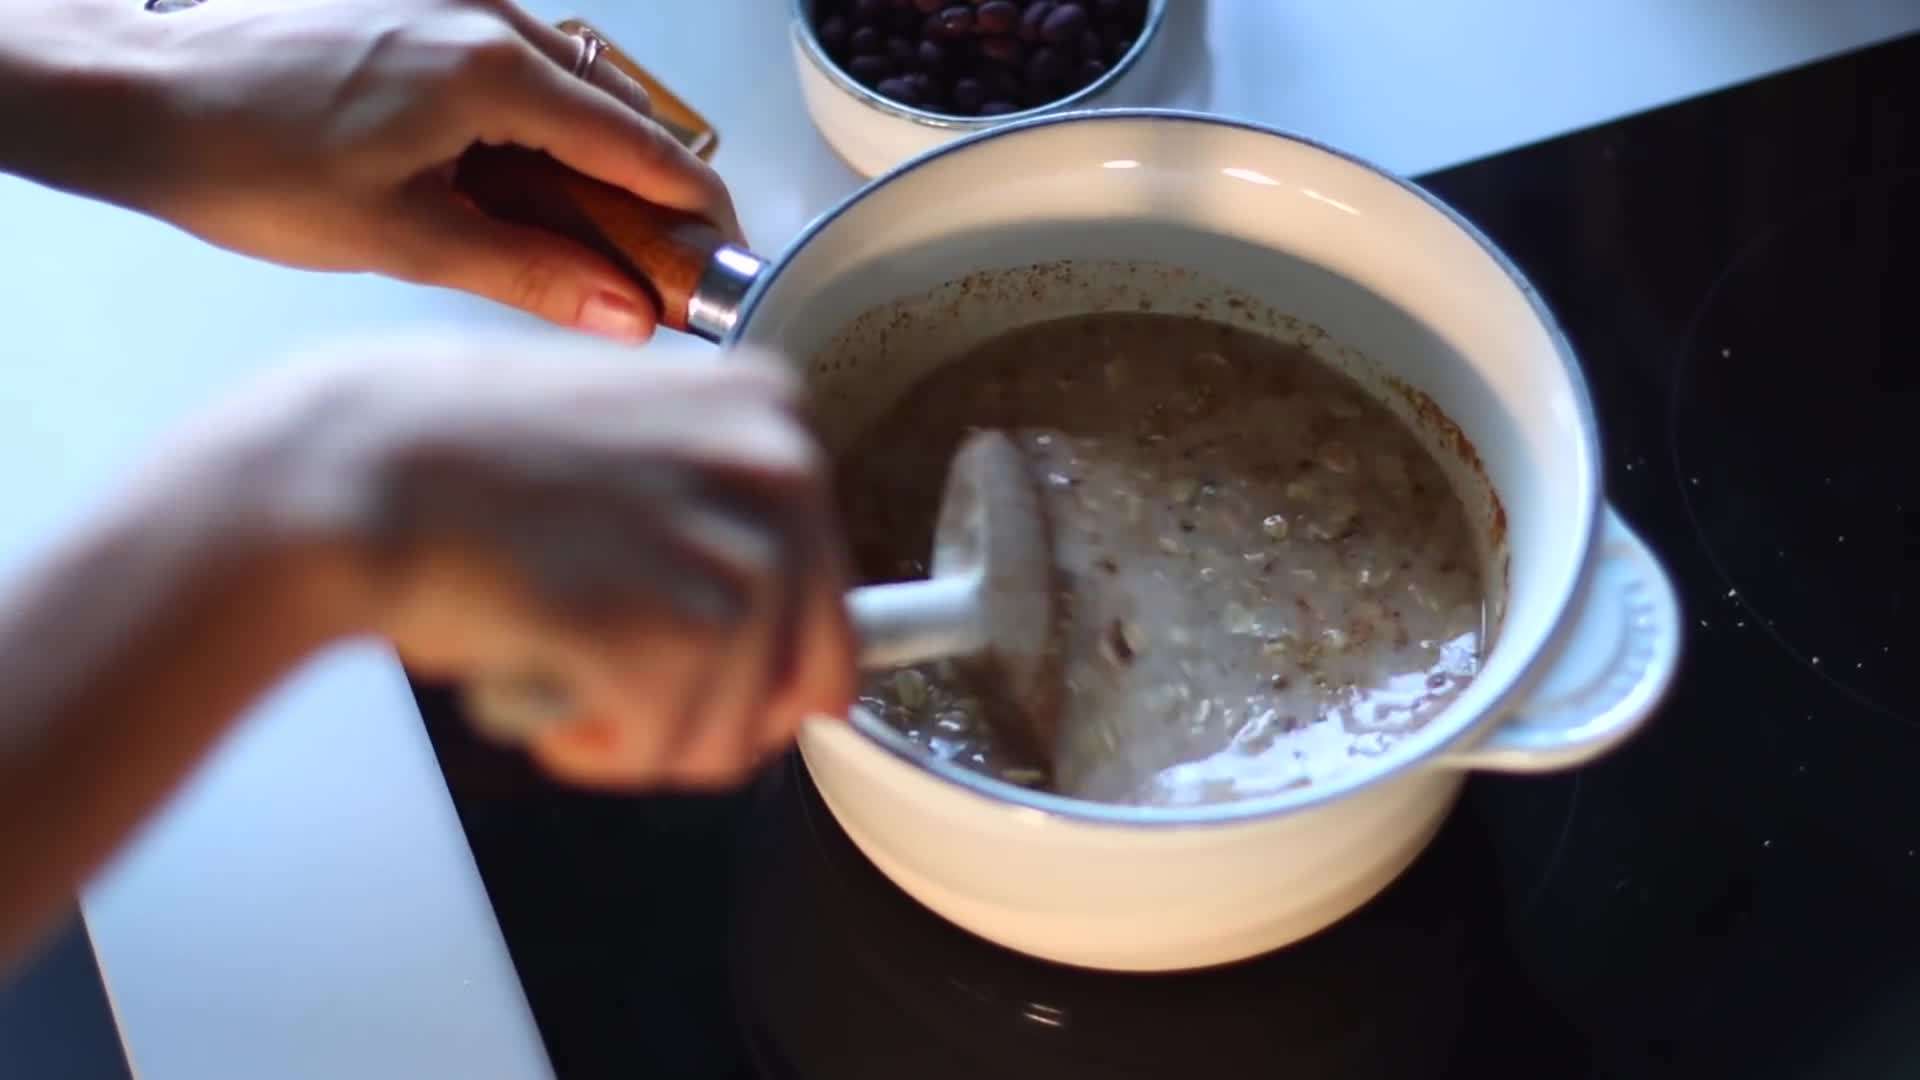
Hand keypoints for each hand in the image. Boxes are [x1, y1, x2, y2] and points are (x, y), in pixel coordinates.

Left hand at [4, 0, 737, 340]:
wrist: (137, 97)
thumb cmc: (243, 163)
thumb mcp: (401, 241)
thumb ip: (529, 274)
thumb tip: (623, 314)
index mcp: (490, 70)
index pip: (638, 143)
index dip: (694, 205)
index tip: (725, 251)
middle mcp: (483, 16)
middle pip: (615, 108)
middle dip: (649, 187)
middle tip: (657, 264)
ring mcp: (450, 0)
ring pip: (568, 82)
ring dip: (594, 155)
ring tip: (586, 236)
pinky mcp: (417, 5)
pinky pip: (517, 61)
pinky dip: (541, 122)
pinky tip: (516, 180)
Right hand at [218, 334, 854, 788]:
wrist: (352, 469)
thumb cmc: (455, 460)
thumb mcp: (626, 444)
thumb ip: (711, 509)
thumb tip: (777, 619)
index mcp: (771, 410)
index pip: (829, 595)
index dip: (755, 661)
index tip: (688, 664)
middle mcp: (780, 468)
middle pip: (802, 676)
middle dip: (710, 712)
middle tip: (619, 692)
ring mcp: (737, 549)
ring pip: (734, 731)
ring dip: (642, 738)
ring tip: (560, 675)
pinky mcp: (682, 629)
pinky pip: (671, 750)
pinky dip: (598, 751)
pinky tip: (543, 692)